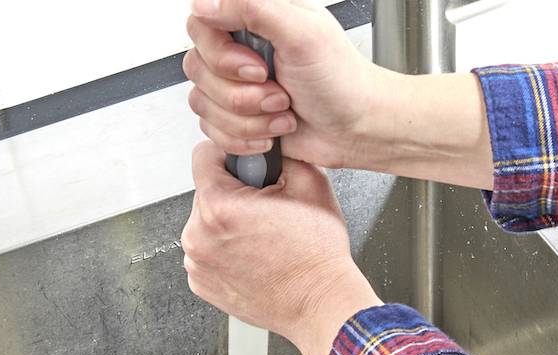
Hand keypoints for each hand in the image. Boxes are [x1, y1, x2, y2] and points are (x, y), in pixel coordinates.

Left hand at [182, 141, 381, 354]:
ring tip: (262, 237)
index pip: (203, 154)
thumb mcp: (309, 181)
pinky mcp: (201, 284)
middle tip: (266, 210)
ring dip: (228, 223)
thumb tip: (267, 139)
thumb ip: (279, 151)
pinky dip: (225, 250)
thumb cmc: (318, 255)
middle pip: (206, 191)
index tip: (247, 168)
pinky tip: (254, 256)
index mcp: (219, 207)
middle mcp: (199, 237)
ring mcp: (197, 264)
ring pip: (205, 223)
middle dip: (233, 193)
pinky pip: (207, 252)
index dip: (230, 155)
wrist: (321, 303)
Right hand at [184, 0, 494, 188]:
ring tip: (283, 112)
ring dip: (249, 119)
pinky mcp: (240, 118)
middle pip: (199, 68)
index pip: (201, 24)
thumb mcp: (301, 32)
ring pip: (204, 104)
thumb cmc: (343, 82)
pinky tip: (274, 132)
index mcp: (255, 18)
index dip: (220, 53)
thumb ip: (251, 8)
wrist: (358, 129)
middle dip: (241, 94)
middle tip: (278, 92)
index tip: (255, 67)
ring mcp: (239, 86)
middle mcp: (242, 50)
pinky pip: (214, 131)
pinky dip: (246, 138)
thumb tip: (205, 3)